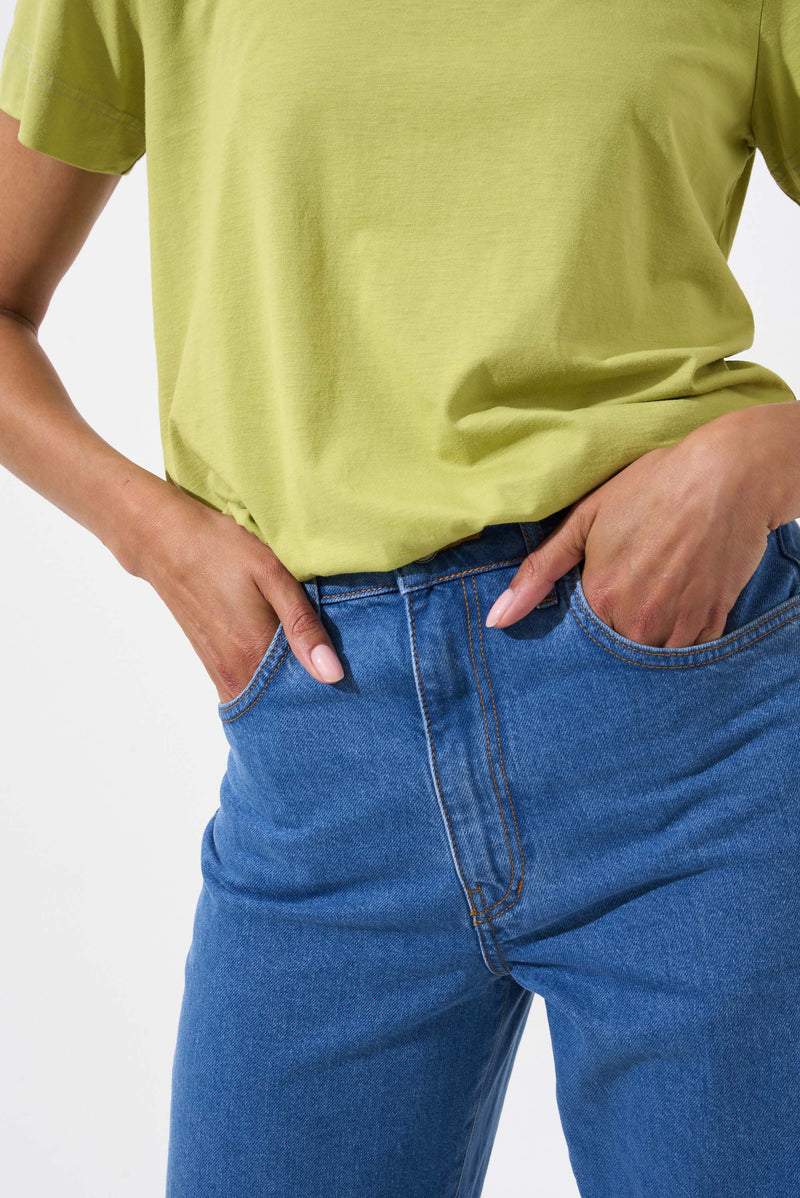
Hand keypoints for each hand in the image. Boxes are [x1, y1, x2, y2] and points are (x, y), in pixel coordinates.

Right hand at [119, 484, 343, 701]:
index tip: (354, 681)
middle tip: (340, 674)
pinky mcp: (212, 665)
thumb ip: (302, 624)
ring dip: (291, 688)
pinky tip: (287, 659)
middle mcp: (234, 675)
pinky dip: (270, 682)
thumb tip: (332, 673)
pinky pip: (249, 688)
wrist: (162, 540)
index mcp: (253, 655)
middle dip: (313, 695)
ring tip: (314, 664)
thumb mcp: (271, 574)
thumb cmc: (218, 549)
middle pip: (284, 704)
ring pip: (266, 698)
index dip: (331, 692)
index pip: (304, 697)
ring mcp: (219, 673)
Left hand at [484, 404, 799, 647]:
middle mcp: (638, 622)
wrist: (730, 476)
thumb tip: (496, 620)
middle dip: (618, 627)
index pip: (578, 636)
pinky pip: (688, 651)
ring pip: (652, 654)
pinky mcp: (713, 623)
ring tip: (658, 592)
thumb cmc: (654, 488)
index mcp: (601, 598)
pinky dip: (681, 634)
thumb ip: (539, 572)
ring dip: (649, 634)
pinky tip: (682, 597)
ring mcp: (679, 626)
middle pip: (616, 647)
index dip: (587, 614)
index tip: (601, 591)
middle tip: (635, 585)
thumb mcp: (586, 519)